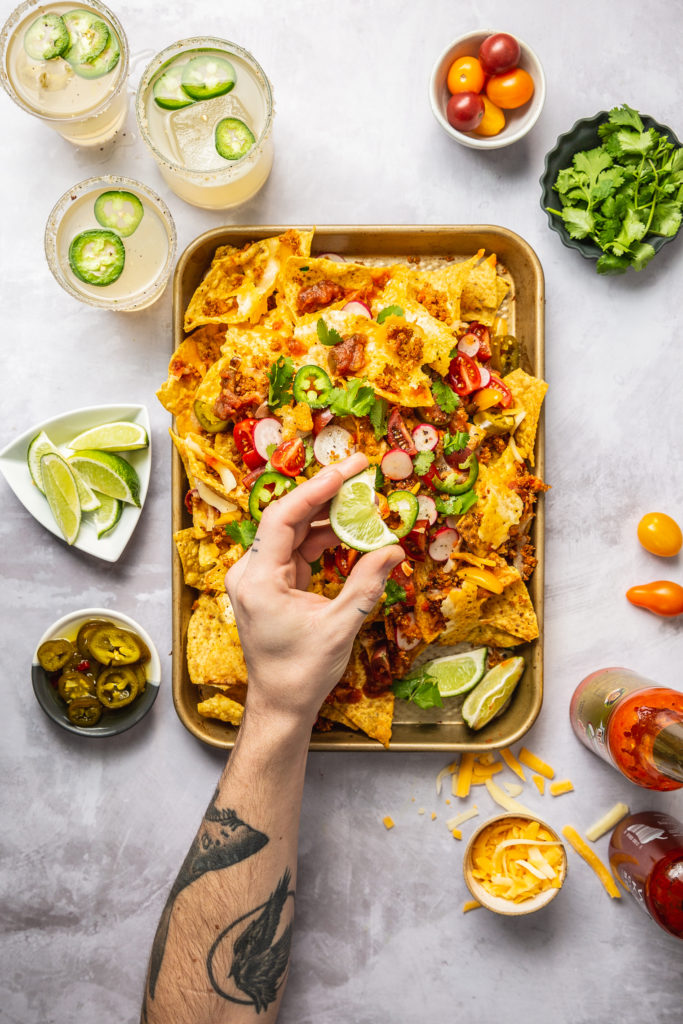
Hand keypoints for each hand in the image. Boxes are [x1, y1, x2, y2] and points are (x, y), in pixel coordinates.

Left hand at [226, 453, 402, 728]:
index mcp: (258, 580)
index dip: (315, 489)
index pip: (282, 518)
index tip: (345, 470)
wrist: (280, 705)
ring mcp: (259, 578)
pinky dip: (322, 540)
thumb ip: (366, 585)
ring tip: (362, 501)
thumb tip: (394, 550)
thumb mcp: (340, 627)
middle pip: (287, 519)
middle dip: (324, 495)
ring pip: (293, 533)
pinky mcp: (270, 585)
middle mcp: (251, 573)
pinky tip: (350, 531)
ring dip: (326, 517)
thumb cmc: (301, 673)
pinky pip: (296, 552)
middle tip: (360, 472)